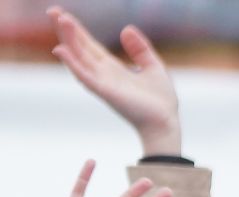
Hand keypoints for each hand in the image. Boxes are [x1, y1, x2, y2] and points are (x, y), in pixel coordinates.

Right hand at [49, 9, 180, 155]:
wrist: (165, 124)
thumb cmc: (160, 101)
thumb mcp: (153, 66)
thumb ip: (139, 49)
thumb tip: (126, 28)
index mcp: (112, 68)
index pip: (89, 45)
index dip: (77, 30)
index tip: (62, 14)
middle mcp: (103, 74)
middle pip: (80, 48)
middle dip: (66, 30)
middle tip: (52, 11)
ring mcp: (102, 83)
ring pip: (80, 58)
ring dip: (69, 40)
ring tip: (60, 20)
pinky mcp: (105, 92)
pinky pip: (85, 76)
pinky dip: (73, 64)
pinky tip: (62, 50)